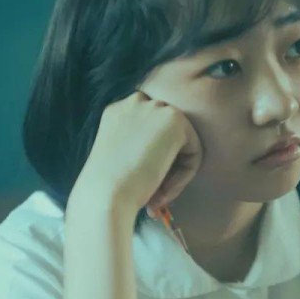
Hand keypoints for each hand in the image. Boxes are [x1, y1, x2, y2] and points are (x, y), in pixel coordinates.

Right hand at [73, 92, 202, 211]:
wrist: (105, 194)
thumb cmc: (107, 187)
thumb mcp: (119, 159)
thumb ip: (140, 149)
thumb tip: (163, 160)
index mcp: (117, 111)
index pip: (150, 128)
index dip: (153, 157)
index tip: (145, 183)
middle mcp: (136, 102)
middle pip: (168, 133)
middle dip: (167, 164)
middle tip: (156, 195)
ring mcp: (156, 108)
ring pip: (183, 143)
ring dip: (176, 172)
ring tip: (159, 197)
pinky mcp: (175, 121)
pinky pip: (194, 152)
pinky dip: (185, 176)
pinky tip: (165, 190)